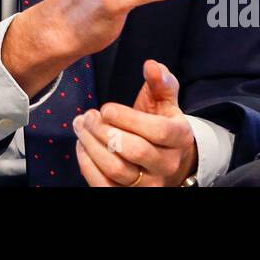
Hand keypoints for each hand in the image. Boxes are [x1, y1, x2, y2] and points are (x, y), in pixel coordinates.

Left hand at [72, 59, 197, 186]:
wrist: (171, 162)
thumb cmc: (163, 124)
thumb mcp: (166, 101)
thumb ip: (160, 82)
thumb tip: (151, 65)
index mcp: (179, 138)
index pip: (156, 131)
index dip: (127, 118)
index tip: (105, 108)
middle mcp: (167, 165)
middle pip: (133, 151)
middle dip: (104, 131)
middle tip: (88, 116)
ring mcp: (149, 184)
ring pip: (116, 169)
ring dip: (92, 146)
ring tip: (81, 127)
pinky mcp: (129, 194)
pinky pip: (104, 185)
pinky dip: (87, 165)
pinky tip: (81, 145)